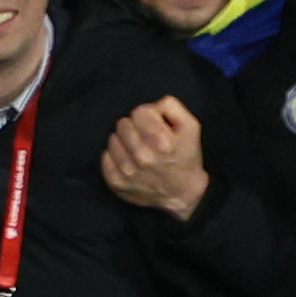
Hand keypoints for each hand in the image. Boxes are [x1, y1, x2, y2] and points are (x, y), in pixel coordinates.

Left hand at [103, 95, 211, 219]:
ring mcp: (127, 171)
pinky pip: (105, 157)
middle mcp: (142, 156)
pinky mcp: (116, 182)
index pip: (139, 112)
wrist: (182, 192)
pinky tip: (129, 160)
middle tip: (146, 138)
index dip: (148, 115)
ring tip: (138, 149)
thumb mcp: (190, 127)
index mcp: (162, 141)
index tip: (154, 125)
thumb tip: (153, 104)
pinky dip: (115, 156)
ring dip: (124, 141)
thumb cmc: (185, 156)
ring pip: (112, 139)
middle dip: (135, 127)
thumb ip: (172, 107)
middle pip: (123, 124)